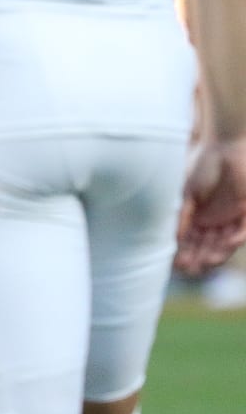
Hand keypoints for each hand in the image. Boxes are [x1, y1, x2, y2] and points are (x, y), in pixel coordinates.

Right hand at [178, 139, 245, 274]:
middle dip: (199, 256)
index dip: (184, 251)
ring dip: (218, 252)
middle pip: (208, 244)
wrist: (226, 146)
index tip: (176, 263)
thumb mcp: (187, 194)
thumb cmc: (203, 166)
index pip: (191, 239)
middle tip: (191, 267)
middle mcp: (215, 219)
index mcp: (199, 215)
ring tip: (208, 262)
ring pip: (226, 241)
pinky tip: (228, 242)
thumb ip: (183, 216)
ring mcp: (232, 216)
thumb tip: (173, 238)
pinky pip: (244, 228)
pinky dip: (237, 237)